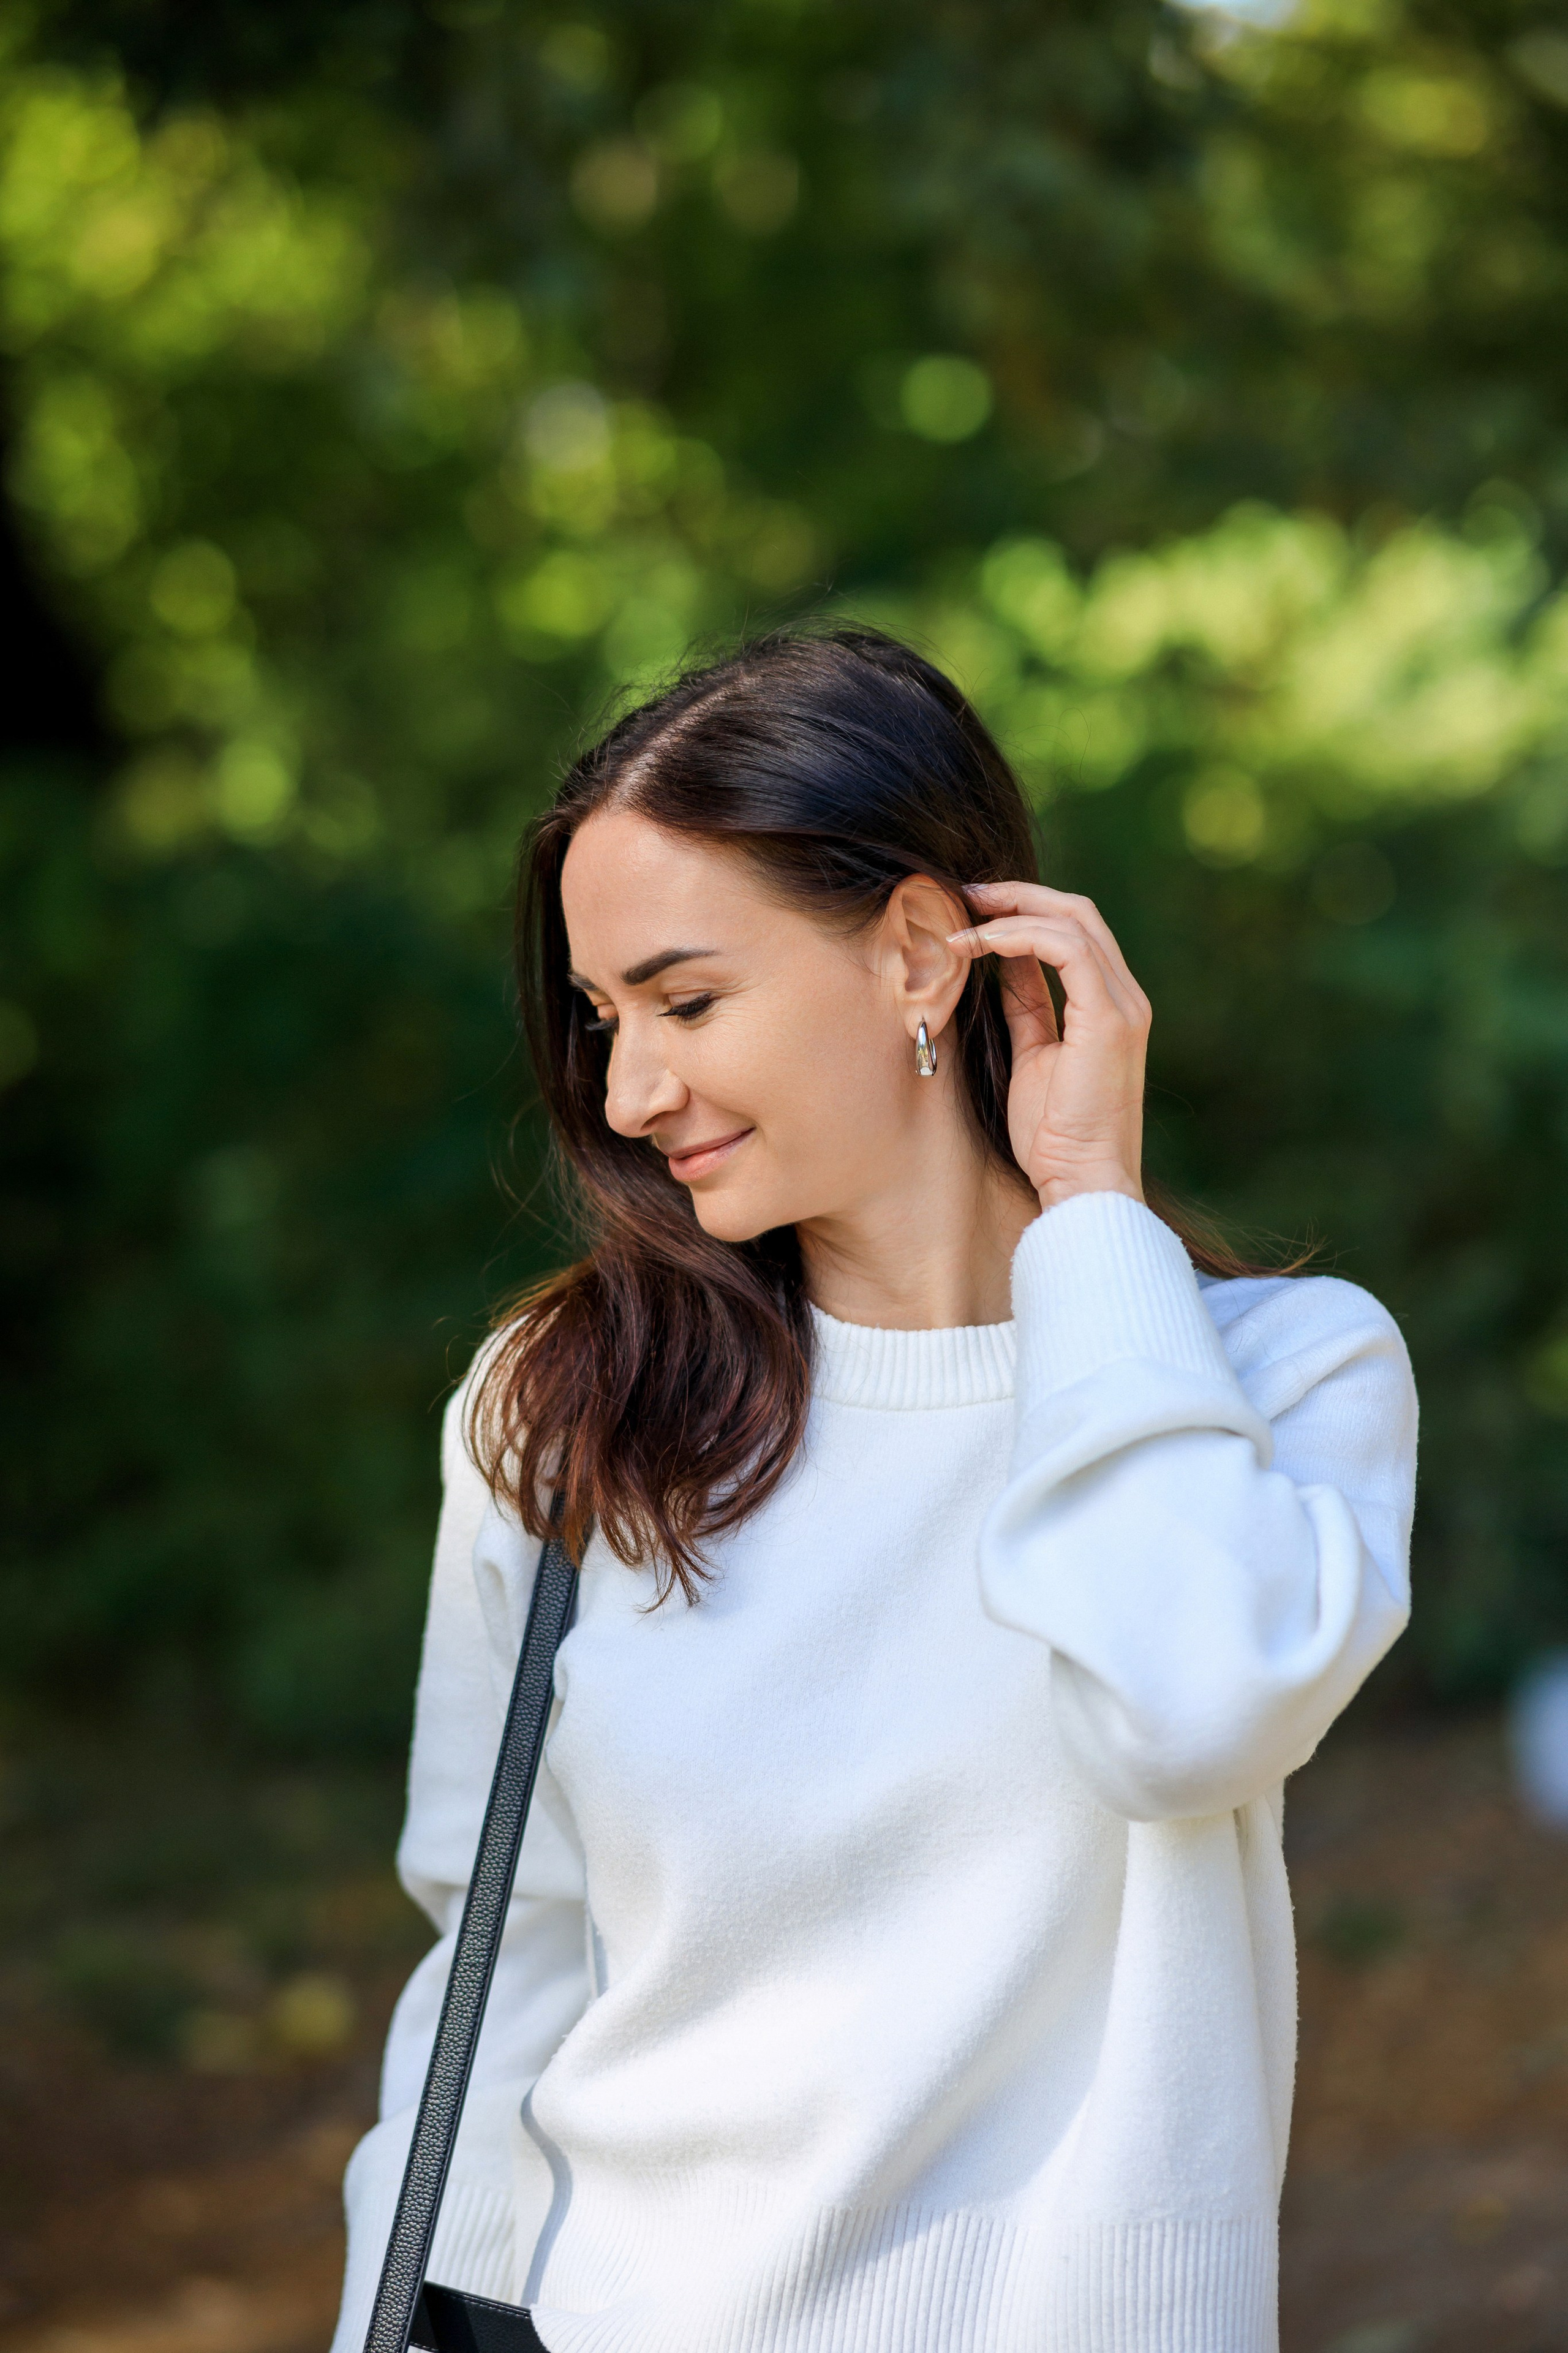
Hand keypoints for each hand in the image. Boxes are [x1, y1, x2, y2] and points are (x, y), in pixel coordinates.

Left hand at [948, 883, 1149, 1211]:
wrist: (1081, 1181)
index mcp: (1110, 1003)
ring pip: (1073, 921)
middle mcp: (1125, 996)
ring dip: (1011, 911)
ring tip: (962, 920)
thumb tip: (1003, 962)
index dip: (1023, 910)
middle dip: (1018, 895)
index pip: (1073, 931)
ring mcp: (1123, 1005)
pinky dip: (1018, 936)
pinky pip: (1066, 949)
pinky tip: (978, 945)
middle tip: (965, 895)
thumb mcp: (1033, 1054)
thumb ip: (1027, 1005)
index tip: (972, 912)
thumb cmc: (1054, 1135)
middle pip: (1077, 912)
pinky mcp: (1111, 1019)